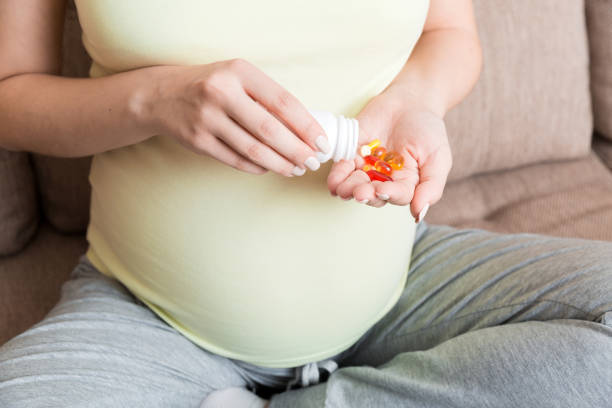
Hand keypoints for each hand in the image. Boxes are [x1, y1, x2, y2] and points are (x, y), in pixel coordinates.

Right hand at [138, 58, 328, 176]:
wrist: (162, 95)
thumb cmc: (212, 86)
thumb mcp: (238, 78)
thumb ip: (267, 98)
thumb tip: (305, 129)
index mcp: (239, 72)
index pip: (283, 102)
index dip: (306, 126)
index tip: (321, 142)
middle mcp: (221, 93)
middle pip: (270, 130)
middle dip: (297, 150)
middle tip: (312, 162)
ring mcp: (207, 118)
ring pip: (253, 150)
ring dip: (280, 164)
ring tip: (296, 168)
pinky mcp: (197, 140)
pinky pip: (236, 160)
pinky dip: (257, 167)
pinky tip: (270, 168)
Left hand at [327, 85, 451, 220]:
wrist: (411, 101)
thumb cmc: (428, 131)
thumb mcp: (438, 157)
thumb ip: (431, 186)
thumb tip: (419, 215)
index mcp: (406, 185)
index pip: (396, 195)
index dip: (389, 194)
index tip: (383, 190)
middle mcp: (383, 180)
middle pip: (372, 195)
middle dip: (365, 194)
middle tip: (361, 192)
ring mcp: (366, 168)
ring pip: (354, 185)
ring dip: (348, 189)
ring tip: (345, 188)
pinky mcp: (351, 154)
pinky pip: (342, 168)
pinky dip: (337, 175)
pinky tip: (334, 181)